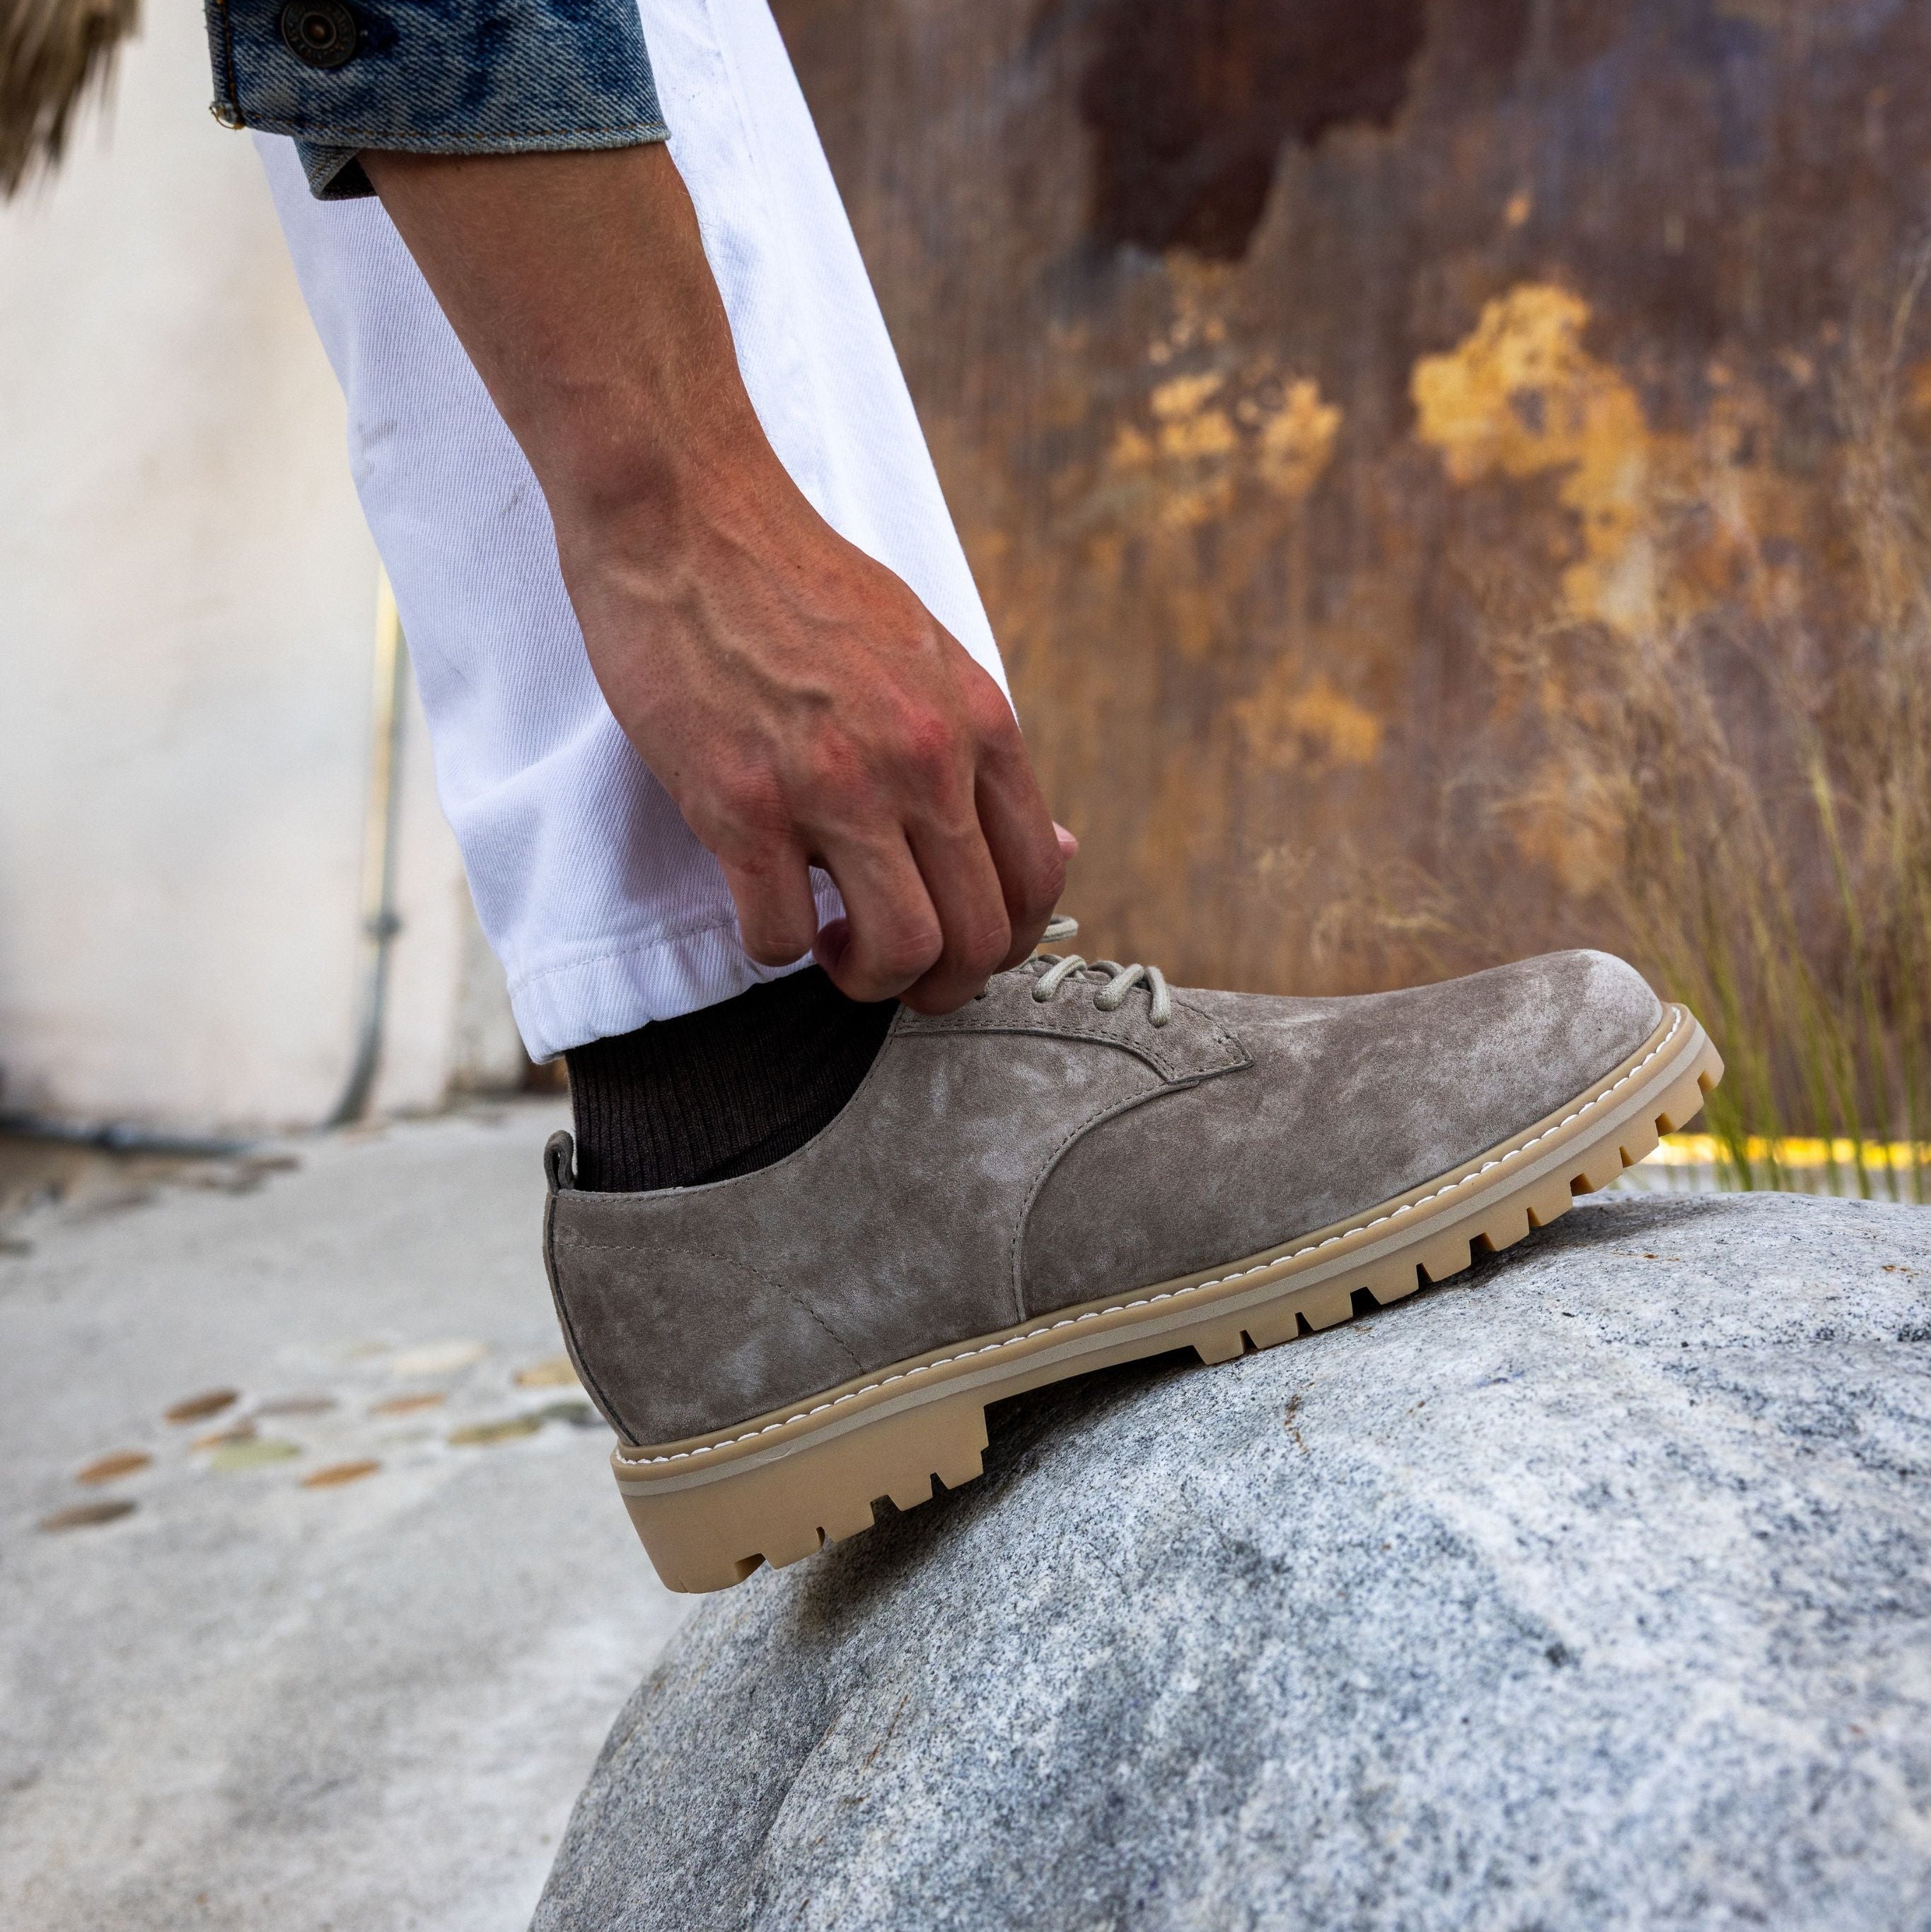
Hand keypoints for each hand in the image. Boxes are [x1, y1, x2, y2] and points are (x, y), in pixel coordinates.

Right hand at [560, 460, 1068, 1009]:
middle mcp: (923, 760)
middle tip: (894, 970)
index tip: (955, 937)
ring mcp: (836, 786)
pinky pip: (780, 937)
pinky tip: (764, 902)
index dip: (1007, 940)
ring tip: (833, 947)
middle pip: (981, 938)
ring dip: (868, 981)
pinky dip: (774, 946)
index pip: (1039, 881)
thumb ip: (981, 755)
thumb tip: (1053, 850)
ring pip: (900, 952)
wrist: (686, 515)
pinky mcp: (744, 804)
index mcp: (978, 724)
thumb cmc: (799, 588)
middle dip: (941, 985)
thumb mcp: (928, 657)